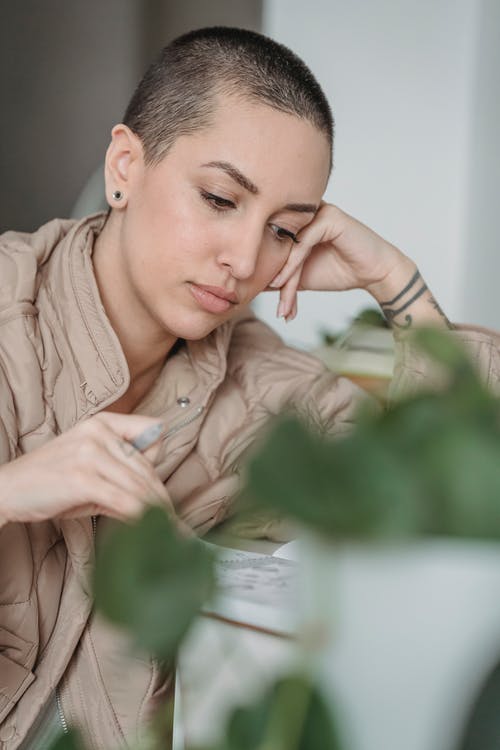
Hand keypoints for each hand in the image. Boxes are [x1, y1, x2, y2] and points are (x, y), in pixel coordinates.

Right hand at [0, 412, 170, 525]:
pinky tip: (150, 531)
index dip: (159, 467)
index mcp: (102, 422)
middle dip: (163, 500)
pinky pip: (124, 500)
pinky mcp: (83, 477)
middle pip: (146, 467)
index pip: (152, 434)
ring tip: (171, 533)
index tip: (166, 494)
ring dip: (159, 514)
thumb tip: (156, 501)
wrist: (6, 489)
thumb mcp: (89, 470)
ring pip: (138, 486)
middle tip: (177, 525)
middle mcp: (99, 432)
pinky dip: (141, 519)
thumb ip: (121, 476)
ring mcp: (90, 453)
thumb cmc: (49, 483)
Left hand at [270, 203, 413, 319]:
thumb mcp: (300, 276)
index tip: (257, 298)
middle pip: (277, 245)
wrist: (374, 273)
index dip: (264, 272)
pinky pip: (302, 242)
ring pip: (288, 246)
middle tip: (273, 306)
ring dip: (282, 277)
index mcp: (295, 221)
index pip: (270, 244)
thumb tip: (248, 285)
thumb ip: (279, 275)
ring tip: (281, 302)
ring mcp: (317, 211)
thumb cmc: (340, 270)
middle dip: (273, 279)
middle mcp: (304, 213)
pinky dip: (292, 265)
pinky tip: (284, 284)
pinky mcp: (329, 216)